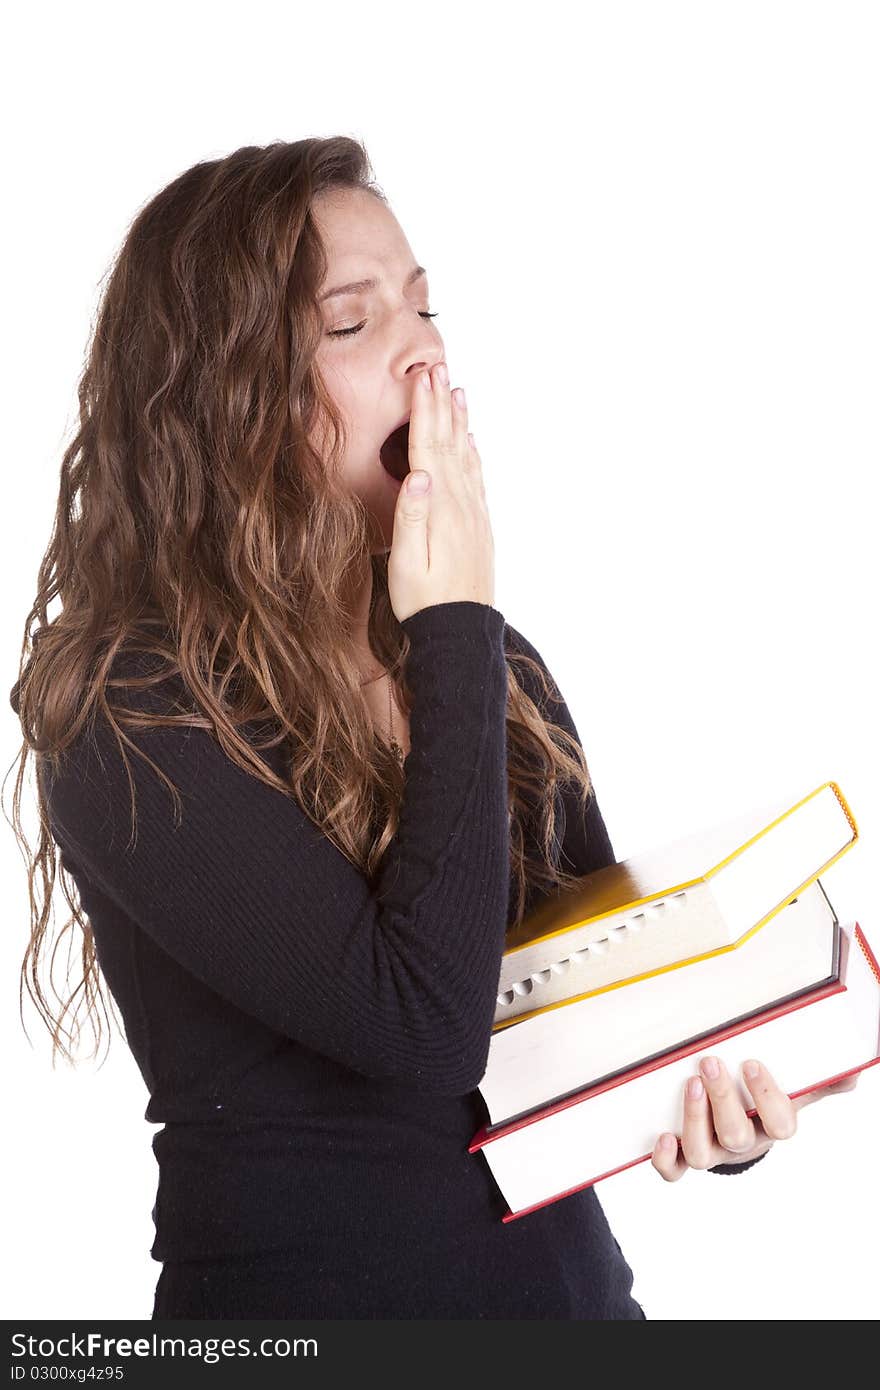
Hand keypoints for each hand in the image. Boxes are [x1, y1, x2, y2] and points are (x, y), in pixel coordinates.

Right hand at [387, 361, 494, 623]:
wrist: (460, 632)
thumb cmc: (424, 601)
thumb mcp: (407, 563)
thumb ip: (412, 518)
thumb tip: (417, 475)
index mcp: (441, 509)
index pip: (430, 449)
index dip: (426, 412)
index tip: (423, 378)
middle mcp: (462, 505)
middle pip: (450, 444)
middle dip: (443, 406)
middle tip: (438, 370)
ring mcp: (473, 515)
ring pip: (466, 457)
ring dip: (460, 423)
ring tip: (457, 392)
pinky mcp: (478, 526)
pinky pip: (475, 479)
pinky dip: (471, 454)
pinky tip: (470, 442)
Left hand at [650, 1054, 859, 1181]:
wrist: (744, 1130)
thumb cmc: (766, 1103)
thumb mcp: (795, 1089)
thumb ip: (820, 1080)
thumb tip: (851, 1071)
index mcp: (772, 1127)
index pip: (779, 1123)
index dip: (766, 1096)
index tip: (750, 1062)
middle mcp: (742, 1144)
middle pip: (735, 1135)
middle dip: (722, 1098)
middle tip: (710, 1062)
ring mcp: (713, 1153)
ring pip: (703, 1153)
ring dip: (694, 1119)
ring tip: (690, 1083)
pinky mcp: (686, 1157)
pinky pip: (675, 1171)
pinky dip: (666, 1159)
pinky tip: (663, 1136)